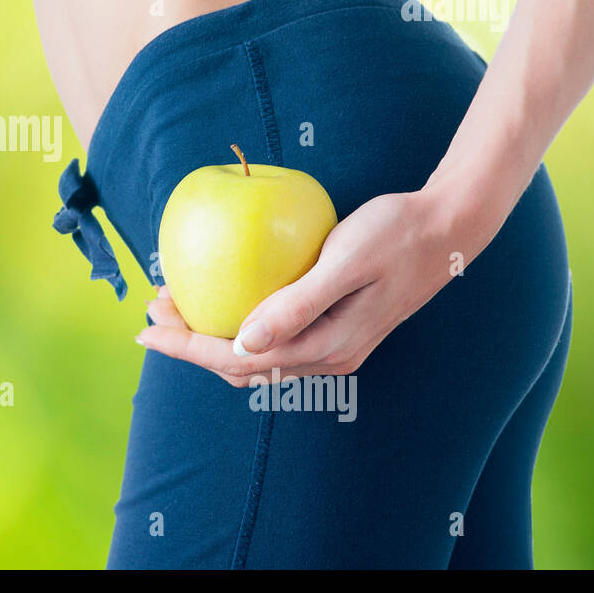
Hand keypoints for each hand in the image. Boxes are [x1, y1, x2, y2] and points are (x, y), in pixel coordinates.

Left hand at [136, 187, 492, 385]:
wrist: (448, 227)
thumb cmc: (395, 233)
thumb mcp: (344, 263)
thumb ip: (296, 304)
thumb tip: (244, 342)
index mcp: (327, 347)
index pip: (238, 359)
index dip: (186, 347)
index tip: (145, 326)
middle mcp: (328, 357)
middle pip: (240, 365)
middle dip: (190, 342)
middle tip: (152, 306)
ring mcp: (332, 345)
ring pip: (256, 355)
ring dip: (211, 334)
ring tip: (177, 300)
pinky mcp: (334, 327)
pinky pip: (273, 336)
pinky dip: (238, 321)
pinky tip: (223, 294)